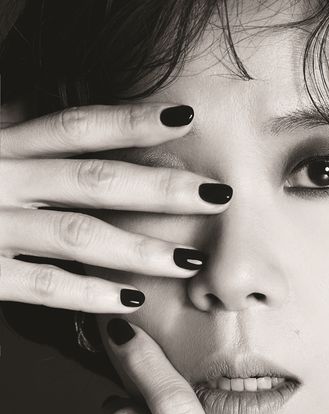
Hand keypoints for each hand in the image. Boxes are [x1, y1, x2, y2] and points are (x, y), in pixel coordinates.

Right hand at [0, 103, 231, 310]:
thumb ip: (14, 124)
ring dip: (139, 250)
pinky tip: (133, 303)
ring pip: (78, 236)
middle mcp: (0, 178)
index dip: (133, 121)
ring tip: (188, 260)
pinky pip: (44, 287)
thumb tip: (57, 103)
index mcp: (1, 143)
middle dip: (160, 189)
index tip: (186, 118)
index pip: (77, 126)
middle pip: (94, 180)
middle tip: (216, 194)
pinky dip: (91, 295)